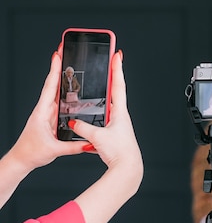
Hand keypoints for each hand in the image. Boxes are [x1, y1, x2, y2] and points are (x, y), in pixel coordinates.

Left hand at [6, 50, 84, 174]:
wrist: (22, 160)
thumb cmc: (31, 152)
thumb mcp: (54, 150)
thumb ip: (73, 146)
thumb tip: (88, 142)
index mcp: (42, 112)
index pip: (50, 87)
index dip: (54, 70)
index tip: (58, 55)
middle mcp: (45, 110)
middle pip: (54, 84)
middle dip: (60, 68)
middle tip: (65, 52)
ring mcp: (48, 113)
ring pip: (58, 93)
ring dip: (64, 79)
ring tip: (72, 66)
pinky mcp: (51, 119)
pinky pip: (61, 103)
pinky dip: (67, 93)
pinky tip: (73, 89)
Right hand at [71, 50, 142, 222]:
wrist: (128, 168)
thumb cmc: (119, 152)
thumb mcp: (97, 138)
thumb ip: (83, 128)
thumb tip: (73, 121)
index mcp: (120, 112)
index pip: (118, 85)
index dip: (117, 69)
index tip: (117, 54)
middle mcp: (121, 115)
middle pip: (116, 90)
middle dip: (112, 75)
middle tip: (110, 60)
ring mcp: (119, 123)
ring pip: (111, 102)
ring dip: (107, 90)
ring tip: (102, 78)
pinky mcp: (114, 131)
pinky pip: (106, 114)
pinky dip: (101, 107)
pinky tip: (96, 107)